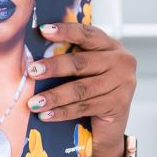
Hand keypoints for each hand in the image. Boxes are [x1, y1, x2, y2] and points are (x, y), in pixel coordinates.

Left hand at [26, 22, 135, 156]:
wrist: (108, 126)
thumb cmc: (90, 91)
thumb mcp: (83, 70)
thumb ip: (68, 56)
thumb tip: (33, 52)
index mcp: (110, 45)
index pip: (86, 34)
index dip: (65, 31)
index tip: (43, 30)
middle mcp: (121, 60)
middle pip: (81, 62)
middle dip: (54, 67)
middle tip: (32, 72)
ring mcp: (123, 83)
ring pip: (81, 89)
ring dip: (54, 96)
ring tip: (34, 102)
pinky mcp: (119, 104)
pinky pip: (84, 107)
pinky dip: (62, 112)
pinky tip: (45, 115)